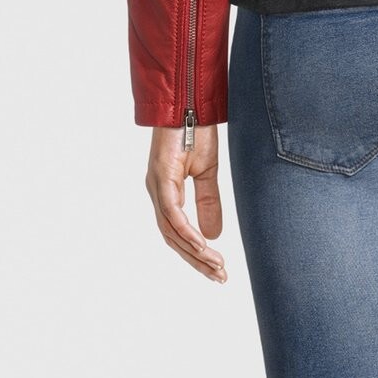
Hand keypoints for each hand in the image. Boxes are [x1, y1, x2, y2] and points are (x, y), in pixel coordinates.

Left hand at [145, 123, 227, 281]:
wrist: (189, 100)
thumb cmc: (196, 129)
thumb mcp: (208, 171)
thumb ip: (209, 201)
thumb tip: (214, 236)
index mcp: (166, 192)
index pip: (178, 234)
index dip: (196, 254)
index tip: (217, 270)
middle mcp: (157, 193)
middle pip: (173, 239)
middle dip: (197, 261)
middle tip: (220, 277)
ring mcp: (156, 186)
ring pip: (171, 232)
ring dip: (194, 252)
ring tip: (216, 266)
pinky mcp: (161, 177)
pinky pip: (172, 213)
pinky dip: (186, 232)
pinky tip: (202, 245)